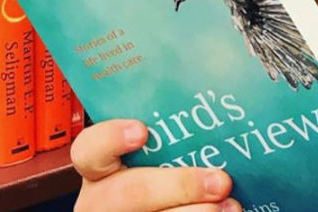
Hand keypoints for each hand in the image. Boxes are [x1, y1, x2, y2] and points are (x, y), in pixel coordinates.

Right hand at [71, 119, 240, 211]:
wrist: (170, 202)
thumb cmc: (166, 172)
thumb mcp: (157, 156)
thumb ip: (169, 140)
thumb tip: (213, 113)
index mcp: (99, 170)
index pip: (88, 151)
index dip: (111, 139)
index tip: (142, 131)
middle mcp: (101, 201)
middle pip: (127, 194)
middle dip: (179, 186)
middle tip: (219, 181)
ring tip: (229, 204)